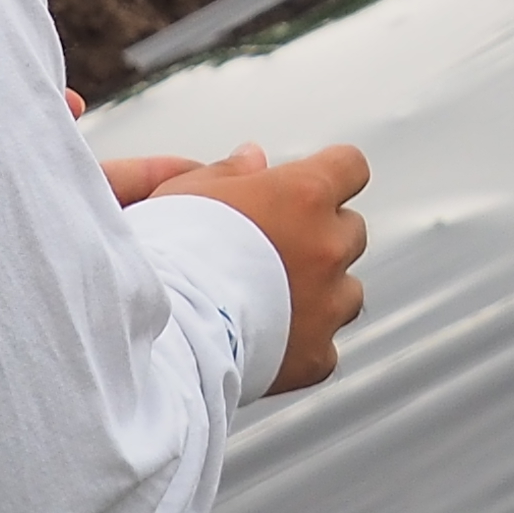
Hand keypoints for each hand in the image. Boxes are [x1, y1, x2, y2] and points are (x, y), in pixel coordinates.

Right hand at [132, 140, 370, 393]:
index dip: (331, 174)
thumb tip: (254, 158)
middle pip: (350, 230)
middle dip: (321, 236)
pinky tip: (265, 344)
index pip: (349, 166)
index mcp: (304, 196)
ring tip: (270, 301)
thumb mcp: (187, 193)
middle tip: (274, 250)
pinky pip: (324, 346)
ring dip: (322, 293)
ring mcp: (329, 304)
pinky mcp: (317, 355)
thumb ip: (231, 172)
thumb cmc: (166, 256)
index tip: (311, 186)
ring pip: (348, 291)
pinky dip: (303, 345)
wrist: (163, 333)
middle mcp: (328, 247)